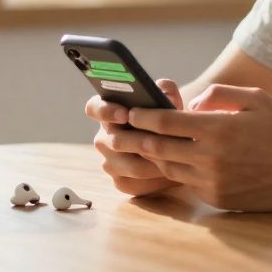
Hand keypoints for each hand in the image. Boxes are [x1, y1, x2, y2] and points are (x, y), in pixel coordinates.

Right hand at [86, 79, 183, 196]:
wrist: (176, 149)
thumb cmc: (167, 120)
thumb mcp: (169, 102)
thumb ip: (166, 91)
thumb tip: (163, 88)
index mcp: (108, 111)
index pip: (94, 108)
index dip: (107, 111)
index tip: (125, 114)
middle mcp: (104, 137)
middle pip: (115, 142)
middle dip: (141, 141)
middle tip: (161, 141)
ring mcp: (110, 161)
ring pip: (130, 165)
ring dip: (154, 162)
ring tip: (175, 157)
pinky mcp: (121, 181)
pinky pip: (135, 183)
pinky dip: (155, 180)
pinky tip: (173, 174)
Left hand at [123, 84, 271, 211]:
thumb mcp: (253, 98)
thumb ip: (217, 94)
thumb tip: (189, 103)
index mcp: (218, 128)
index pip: (166, 122)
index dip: (142, 116)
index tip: (128, 111)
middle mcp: (211, 158)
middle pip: (158, 148)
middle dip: (133, 139)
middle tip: (115, 133)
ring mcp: (213, 182)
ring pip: (168, 168)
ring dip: (151, 158)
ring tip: (137, 146)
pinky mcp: (218, 199)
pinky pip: (188, 183)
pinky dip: (178, 172)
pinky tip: (171, 162)